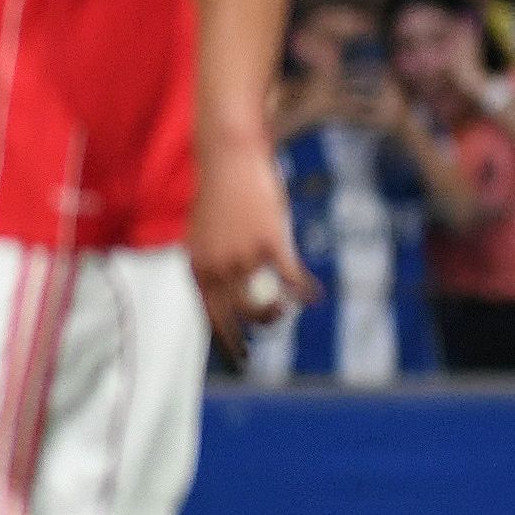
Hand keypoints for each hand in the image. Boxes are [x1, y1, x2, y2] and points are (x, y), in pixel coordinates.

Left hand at [190, 149, 313, 347]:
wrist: (230, 160)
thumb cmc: (219, 192)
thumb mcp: (204, 232)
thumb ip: (211, 259)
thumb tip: (224, 283)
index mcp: (198, 266)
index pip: (211, 315)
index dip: (227, 339)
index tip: (240, 355)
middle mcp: (218, 267)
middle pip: (242, 313)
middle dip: (259, 323)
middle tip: (273, 321)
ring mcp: (245, 256)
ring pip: (268, 298)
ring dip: (280, 308)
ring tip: (288, 306)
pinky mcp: (271, 242)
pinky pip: (292, 277)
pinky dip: (305, 290)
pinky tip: (315, 296)